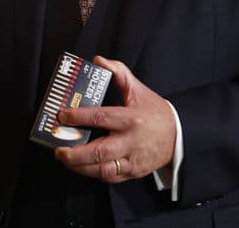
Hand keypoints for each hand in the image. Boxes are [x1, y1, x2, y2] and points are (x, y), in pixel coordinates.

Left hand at [54, 56, 175, 182]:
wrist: (180, 136)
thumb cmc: (156, 112)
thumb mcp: (139, 89)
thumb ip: (119, 72)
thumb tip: (99, 60)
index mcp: (130, 119)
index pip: (100, 117)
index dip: (78, 117)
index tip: (61, 116)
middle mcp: (131, 141)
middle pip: (99, 151)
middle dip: (75, 153)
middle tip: (58, 149)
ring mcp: (132, 159)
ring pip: (103, 169)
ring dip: (81, 167)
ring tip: (65, 159)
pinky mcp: (134, 172)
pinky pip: (111, 177)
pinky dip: (94, 174)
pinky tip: (82, 167)